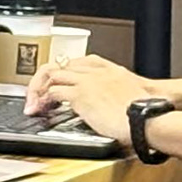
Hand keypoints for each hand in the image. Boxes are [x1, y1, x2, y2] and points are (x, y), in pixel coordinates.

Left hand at [22, 51, 138, 141]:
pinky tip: (42, 109)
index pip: (77, 63)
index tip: (57, 85)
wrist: (147, 118)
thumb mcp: (131, 95)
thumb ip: (117, 95)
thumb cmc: (145, 111)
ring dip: (39, 89)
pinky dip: (43, 100)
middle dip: (46, 79)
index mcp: (108, 69)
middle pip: (61, 66)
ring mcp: (87, 82)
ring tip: (34, 103)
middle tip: (38, 94)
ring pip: (52, 75)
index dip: (64, 74)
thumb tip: (113, 108)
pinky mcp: (81, 96)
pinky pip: (53, 92)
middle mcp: (95, 71)